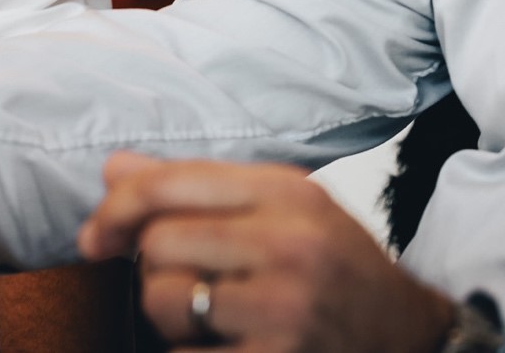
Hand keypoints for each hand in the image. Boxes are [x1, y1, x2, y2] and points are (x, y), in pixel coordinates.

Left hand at [77, 153, 455, 352]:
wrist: (406, 335)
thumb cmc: (337, 268)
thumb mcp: (284, 209)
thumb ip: (198, 187)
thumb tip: (113, 169)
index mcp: (288, 194)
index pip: (170, 183)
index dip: (117, 208)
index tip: (99, 235)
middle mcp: (289, 246)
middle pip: (158, 244)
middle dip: (157, 267)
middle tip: (192, 280)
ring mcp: (283, 310)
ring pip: (164, 301)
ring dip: (174, 314)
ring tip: (215, 314)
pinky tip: (230, 346)